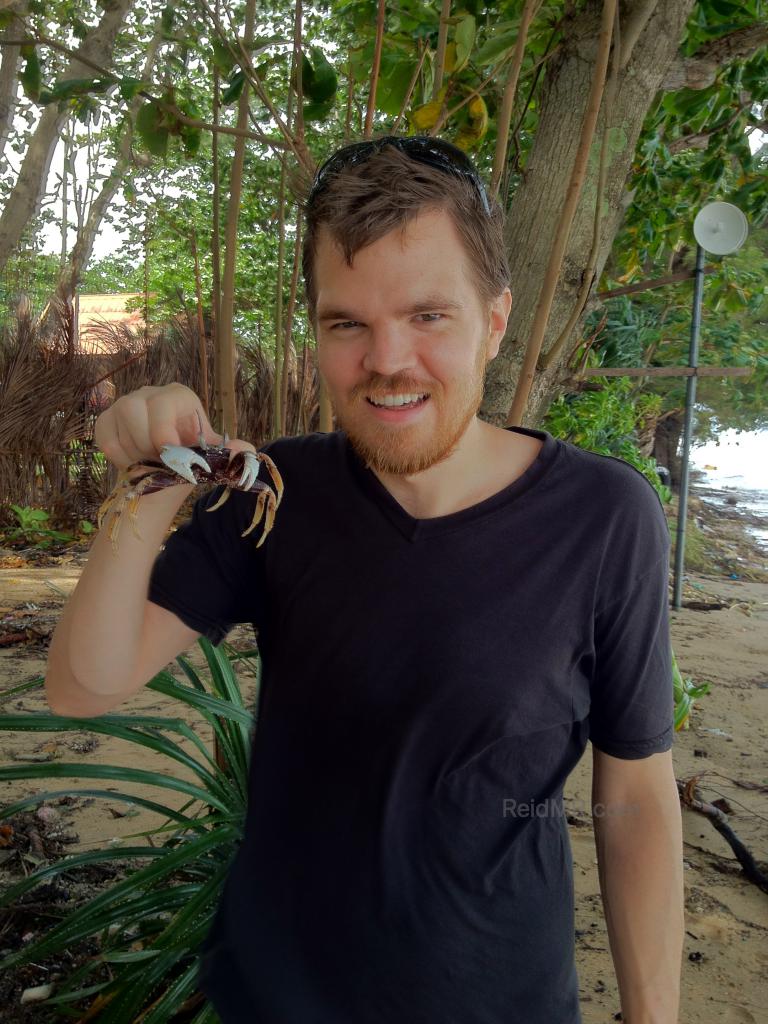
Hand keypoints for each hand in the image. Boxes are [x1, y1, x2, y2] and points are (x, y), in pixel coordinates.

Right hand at [93, 383, 255, 472]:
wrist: (165, 474)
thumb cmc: (189, 459)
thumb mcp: (209, 458)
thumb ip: (227, 454)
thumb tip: (247, 453)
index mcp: (179, 396)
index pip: (164, 402)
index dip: (162, 430)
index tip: (167, 454)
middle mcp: (150, 393)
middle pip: (134, 409)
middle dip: (145, 443)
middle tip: (159, 461)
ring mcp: (125, 403)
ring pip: (118, 420)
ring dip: (133, 450)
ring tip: (148, 461)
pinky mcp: (106, 419)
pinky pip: (106, 437)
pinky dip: (118, 457)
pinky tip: (133, 461)